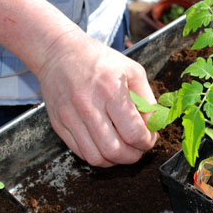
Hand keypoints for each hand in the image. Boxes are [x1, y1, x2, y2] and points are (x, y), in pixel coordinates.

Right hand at [37, 35, 157, 166]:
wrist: (59, 52)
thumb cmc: (99, 60)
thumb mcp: (132, 71)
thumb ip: (147, 99)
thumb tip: (154, 126)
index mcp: (110, 91)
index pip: (133, 133)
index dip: (147, 142)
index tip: (150, 138)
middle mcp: (88, 106)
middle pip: (115, 151)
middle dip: (133, 156)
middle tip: (138, 147)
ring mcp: (70, 117)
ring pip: (97, 158)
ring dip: (115, 160)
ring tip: (123, 149)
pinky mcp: (59, 125)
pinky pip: (81, 153)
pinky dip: (98, 155)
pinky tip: (105, 145)